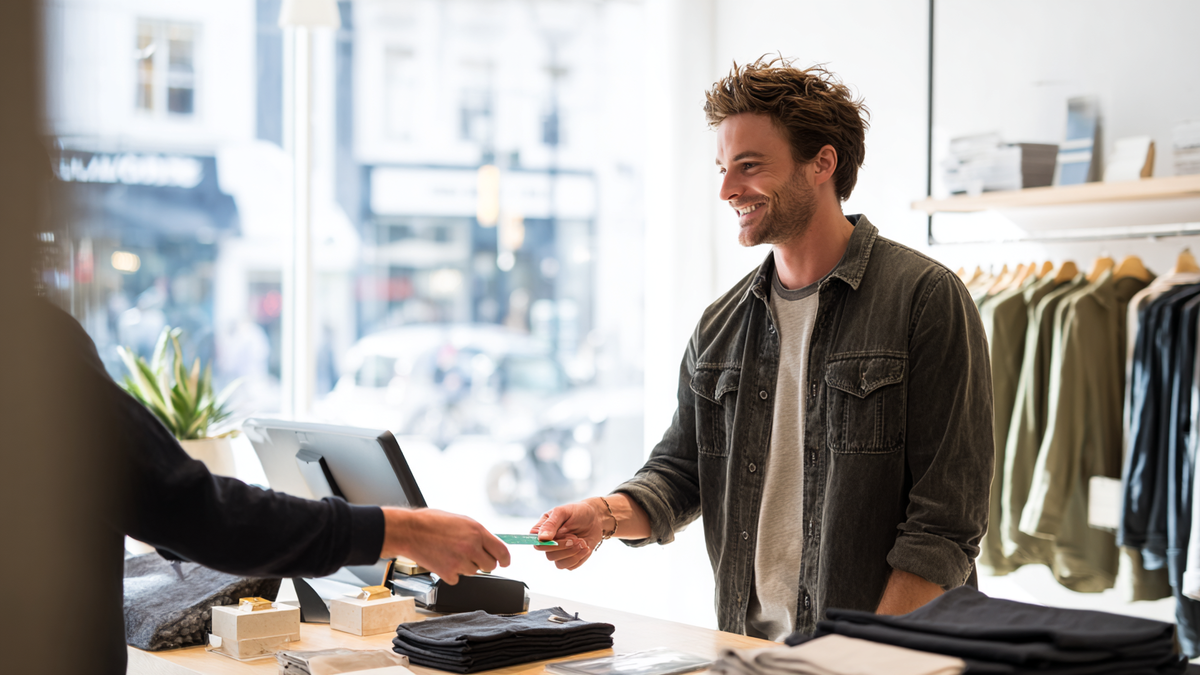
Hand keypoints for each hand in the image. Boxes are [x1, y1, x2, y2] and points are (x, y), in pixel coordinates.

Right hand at [380, 507, 509, 583]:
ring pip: (473, 572)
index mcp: (477, 531)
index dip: (506, 559)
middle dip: (484, 563)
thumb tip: (489, 544)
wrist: (409, 531)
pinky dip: (451, 573)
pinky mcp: (448, 573)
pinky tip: (443, 560)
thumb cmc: (431, 522)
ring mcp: (460, 562)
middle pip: (490, 566)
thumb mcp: (461, 520)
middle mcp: (472, 547)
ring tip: (451, 553)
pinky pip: (457, 578)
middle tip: (472, 556)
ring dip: (466, 566)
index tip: (505, 562)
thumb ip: (477, 533)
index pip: (502, 551)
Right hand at [529, 498, 610, 570]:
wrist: (595, 518)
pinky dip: (580, 557)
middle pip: (549, 555)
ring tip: (582, 542)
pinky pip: (571, 566)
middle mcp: (548, 543)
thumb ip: (551, 523)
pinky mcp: (569, 559)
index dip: (547, 544)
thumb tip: (542, 538)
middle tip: (576, 538)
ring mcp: (558, 553)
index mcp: (542, 530)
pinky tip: (586, 547)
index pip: (537, 543)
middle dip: (565, 547)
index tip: (559, 537)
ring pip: (559, 564)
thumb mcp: (563, 512)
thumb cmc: (577, 512)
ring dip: (574, 553)